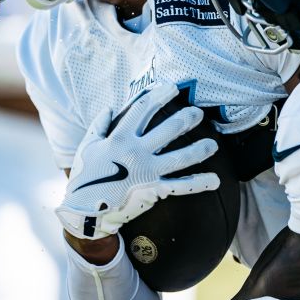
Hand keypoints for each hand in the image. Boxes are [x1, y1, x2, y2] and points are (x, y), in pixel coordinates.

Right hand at [57, 83, 218, 239]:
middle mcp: (136, 152)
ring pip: (180, 157)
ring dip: (200, 149)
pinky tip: (214, 180)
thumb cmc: (85, 177)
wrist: (85, 211)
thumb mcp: (87, 147)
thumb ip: (99, 125)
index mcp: (120, 138)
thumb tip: (109, 108)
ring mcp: (147, 172)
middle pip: (168, 129)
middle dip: (187, 119)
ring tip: (213, 144)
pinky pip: (180, 186)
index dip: (159, 96)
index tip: (172, 88)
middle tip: (198, 113)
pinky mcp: (153, 190)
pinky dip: (198, 183)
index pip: (143, 109)